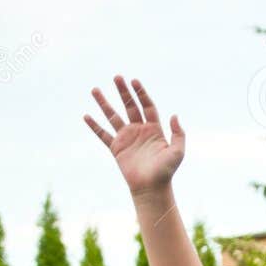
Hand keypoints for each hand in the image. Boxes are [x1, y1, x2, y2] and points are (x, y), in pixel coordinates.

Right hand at [83, 75, 183, 195]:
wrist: (151, 188)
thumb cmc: (166, 171)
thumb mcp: (177, 152)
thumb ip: (178, 133)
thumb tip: (174, 115)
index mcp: (154, 129)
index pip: (147, 105)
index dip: (141, 93)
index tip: (134, 81)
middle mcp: (139, 130)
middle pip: (129, 106)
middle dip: (123, 91)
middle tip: (116, 77)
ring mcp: (127, 138)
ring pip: (113, 116)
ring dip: (104, 103)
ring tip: (95, 89)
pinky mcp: (116, 148)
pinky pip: (103, 134)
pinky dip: (94, 126)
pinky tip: (86, 116)